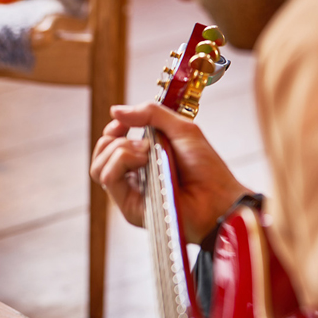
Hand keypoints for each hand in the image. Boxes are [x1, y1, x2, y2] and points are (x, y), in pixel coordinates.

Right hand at [90, 103, 252, 243]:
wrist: (219, 197)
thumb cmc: (206, 168)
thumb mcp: (181, 129)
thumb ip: (150, 114)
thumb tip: (114, 110)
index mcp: (142, 159)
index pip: (109, 144)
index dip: (113, 129)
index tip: (123, 122)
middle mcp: (132, 176)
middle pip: (100, 154)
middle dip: (114, 138)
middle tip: (142, 141)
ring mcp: (129, 193)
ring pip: (98, 166)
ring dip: (119, 150)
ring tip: (146, 152)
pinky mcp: (129, 207)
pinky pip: (109, 178)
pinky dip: (122, 162)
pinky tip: (144, 161)